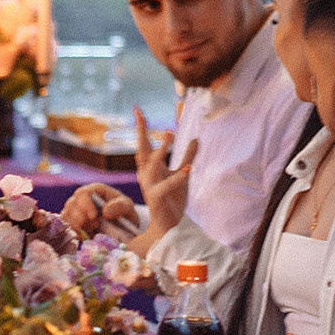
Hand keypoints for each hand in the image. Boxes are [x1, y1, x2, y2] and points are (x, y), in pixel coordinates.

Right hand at [62, 183, 140, 239]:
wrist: (121, 227)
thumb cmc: (124, 213)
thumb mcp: (128, 208)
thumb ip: (120, 206)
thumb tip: (105, 212)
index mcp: (95, 191)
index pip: (83, 193)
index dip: (85, 205)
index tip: (93, 216)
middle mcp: (81, 199)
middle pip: (71, 205)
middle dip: (81, 218)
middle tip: (95, 226)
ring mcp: (74, 211)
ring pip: (66, 217)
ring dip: (77, 226)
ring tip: (93, 230)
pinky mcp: (72, 223)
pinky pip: (66, 227)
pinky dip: (75, 233)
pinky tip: (87, 235)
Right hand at [135, 108, 196, 238]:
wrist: (170, 225)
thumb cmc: (172, 199)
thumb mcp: (183, 174)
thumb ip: (188, 157)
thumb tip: (196, 139)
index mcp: (150, 168)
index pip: (144, 144)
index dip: (141, 127)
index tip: (137, 109)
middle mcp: (146, 175)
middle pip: (141, 150)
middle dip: (141, 132)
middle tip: (141, 115)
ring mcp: (149, 186)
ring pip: (151, 165)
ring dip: (160, 149)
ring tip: (170, 133)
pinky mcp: (157, 199)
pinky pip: (166, 186)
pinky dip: (177, 177)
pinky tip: (188, 169)